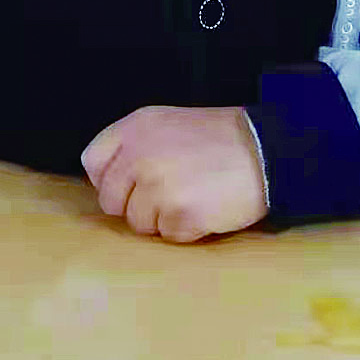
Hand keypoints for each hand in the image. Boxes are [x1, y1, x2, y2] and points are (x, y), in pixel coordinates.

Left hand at [81, 105, 268, 243]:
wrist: (266, 149)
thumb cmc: (220, 138)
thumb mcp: (169, 123)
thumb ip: (135, 144)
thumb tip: (110, 179)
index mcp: (134, 127)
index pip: (92, 162)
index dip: (109, 179)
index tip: (129, 185)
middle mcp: (138, 154)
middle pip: (111, 200)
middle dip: (135, 205)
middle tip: (168, 195)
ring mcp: (157, 185)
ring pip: (139, 223)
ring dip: (163, 219)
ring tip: (192, 196)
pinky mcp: (179, 214)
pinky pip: (168, 236)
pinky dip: (187, 230)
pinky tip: (206, 208)